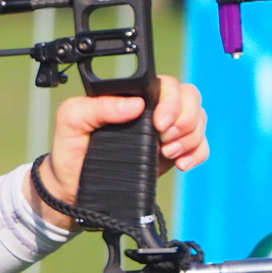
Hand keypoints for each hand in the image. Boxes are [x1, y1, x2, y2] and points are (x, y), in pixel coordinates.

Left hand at [30, 75, 207, 226]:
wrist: (74, 188)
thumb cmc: (70, 149)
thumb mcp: (71, 121)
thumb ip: (97, 107)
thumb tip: (134, 104)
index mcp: (130, 96)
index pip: (165, 84)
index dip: (170, 101)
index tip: (159, 123)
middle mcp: (152, 109)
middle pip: (189, 98)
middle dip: (184, 120)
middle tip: (164, 140)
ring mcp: (165, 131)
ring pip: (199, 119)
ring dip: (190, 137)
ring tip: (166, 153)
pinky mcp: (172, 153)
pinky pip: (201, 145)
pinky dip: (198, 153)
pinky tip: (181, 163)